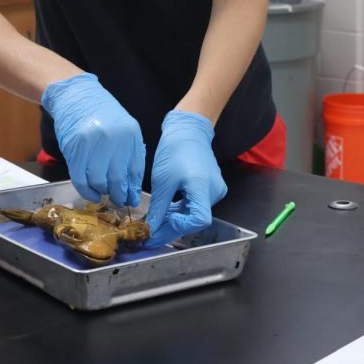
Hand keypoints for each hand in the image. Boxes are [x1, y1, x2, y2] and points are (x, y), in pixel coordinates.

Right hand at [41, 73, 144, 206]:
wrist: (75, 94)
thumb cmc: (101, 112)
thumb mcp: (124, 125)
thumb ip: (129, 151)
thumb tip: (132, 184)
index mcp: (130, 133)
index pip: (135, 170)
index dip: (133, 189)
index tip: (132, 199)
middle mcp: (113, 139)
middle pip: (118, 179)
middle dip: (119, 195)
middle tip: (119, 202)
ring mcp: (92, 144)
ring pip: (99, 181)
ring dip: (102, 192)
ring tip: (104, 193)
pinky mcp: (74, 149)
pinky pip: (81, 179)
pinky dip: (87, 191)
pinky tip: (92, 194)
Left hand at [146, 109, 227, 245]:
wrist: (189, 130)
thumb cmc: (174, 150)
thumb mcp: (162, 181)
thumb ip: (158, 209)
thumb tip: (150, 230)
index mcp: (203, 187)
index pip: (198, 221)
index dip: (177, 229)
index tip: (156, 231)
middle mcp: (214, 192)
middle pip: (194, 220)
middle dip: (170, 228)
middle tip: (149, 233)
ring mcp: (215, 190)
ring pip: (194, 214)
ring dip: (174, 220)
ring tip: (154, 222)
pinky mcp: (211, 188)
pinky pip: (196, 205)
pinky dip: (180, 210)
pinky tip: (166, 211)